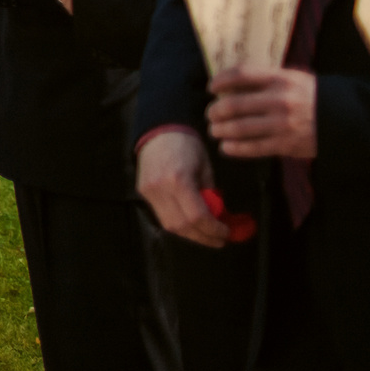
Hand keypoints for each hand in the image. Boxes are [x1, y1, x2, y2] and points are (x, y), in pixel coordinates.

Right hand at [136, 129, 229, 246]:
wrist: (158, 131)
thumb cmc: (186, 145)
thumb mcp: (205, 167)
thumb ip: (209, 193)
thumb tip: (217, 215)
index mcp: (178, 180)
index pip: (197, 216)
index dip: (213, 229)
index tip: (226, 232)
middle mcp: (160, 189)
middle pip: (182, 226)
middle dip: (203, 237)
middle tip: (219, 239)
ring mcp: (148, 192)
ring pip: (170, 225)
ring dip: (190, 234)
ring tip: (206, 234)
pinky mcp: (143, 193)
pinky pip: (162, 216)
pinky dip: (179, 224)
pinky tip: (190, 223)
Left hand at [208, 68, 317, 158]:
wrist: (346, 120)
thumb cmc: (311, 97)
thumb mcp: (292, 79)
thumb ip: (265, 80)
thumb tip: (229, 85)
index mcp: (281, 79)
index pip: (241, 75)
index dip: (221, 80)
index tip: (211, 87)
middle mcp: (280, 100)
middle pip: (234, 104)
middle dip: (215, 111)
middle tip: (211, 114)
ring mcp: (283, 124)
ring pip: (239, 128)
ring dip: (221, 130)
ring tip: (215, 130)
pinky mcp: (287, 144)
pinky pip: (253, 148)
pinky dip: (235, 148)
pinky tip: (226, 147)